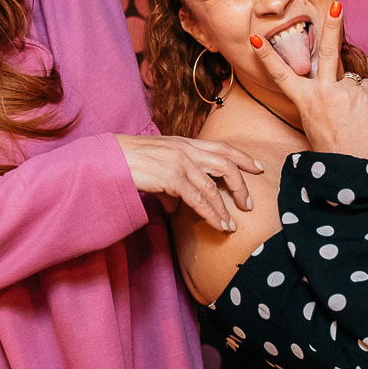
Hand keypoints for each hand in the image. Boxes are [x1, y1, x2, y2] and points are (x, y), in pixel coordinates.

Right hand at [116, 134, 261, 232]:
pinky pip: (199, 199)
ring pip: (214, 185)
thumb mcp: (158, 164)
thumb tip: (176, 205)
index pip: (222, 146)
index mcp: (185, 142)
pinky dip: (211, 214)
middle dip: (241, 184)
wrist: (109, 159)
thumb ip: (173, 182)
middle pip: (226, 164)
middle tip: (249, 204)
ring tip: (232, 224)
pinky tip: (218, 225)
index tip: (258, 167)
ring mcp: (180, 162)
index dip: (243, 156)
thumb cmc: (130, 161)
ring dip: (226, 207)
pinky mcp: (172, 177)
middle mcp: (186, 149)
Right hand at [250, 1, 367, 158]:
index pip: (281, 75)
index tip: (256, 39)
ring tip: (351, 118)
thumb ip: (320, 96)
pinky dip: (365, 99)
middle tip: (336, 3)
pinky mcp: (363, 94)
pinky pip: (365, 87)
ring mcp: (344, 91)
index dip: (267, 57)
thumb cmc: (331, 147)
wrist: (352, 165)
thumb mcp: (313, 121)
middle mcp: (322, 92)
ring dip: (352, 93)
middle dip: (330, 25)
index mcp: (304, 101)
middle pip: (327, 52)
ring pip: (351, 78)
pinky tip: (362, 116)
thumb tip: (336, 80)